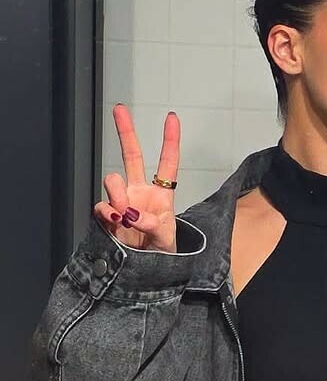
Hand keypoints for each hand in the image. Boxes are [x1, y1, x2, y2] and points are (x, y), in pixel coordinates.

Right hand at [94, 105, 180, 252]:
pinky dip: (108, 214)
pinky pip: (101, 207)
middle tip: (119, 109)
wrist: (143, 271)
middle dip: (125, 130)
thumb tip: (133, 215)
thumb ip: (154, 226)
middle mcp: (140, 192)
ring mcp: (122, 202)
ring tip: (126, 216)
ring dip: (117, 193)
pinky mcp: (108, 216)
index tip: (172, 117)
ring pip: (112, 181)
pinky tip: (116, 223)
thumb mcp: (166, 241)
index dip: (170, 140)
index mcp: (162, 194)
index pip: (168, 163)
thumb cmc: (161, 253)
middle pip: (131, 155)